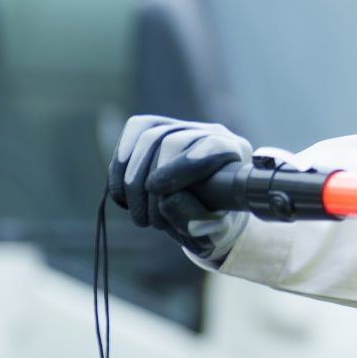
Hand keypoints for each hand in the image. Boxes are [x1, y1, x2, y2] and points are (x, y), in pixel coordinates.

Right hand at [109, 115, 252, 261]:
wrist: (209, 213)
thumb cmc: (216, 222)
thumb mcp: (215, 230)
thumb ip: (200, 221)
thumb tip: (168, 201)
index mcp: (236, 154)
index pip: (211, 147)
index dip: (182, 166)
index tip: (157, 190)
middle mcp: (213, 132)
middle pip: (170, 140)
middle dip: (148, 180)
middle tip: (146, 219)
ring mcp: (185, 127)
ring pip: (148, 135)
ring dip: (131, 178)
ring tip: (137, 214)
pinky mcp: (159, 127)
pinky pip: (134, 131)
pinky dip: (120, 166)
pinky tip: (123, 196)